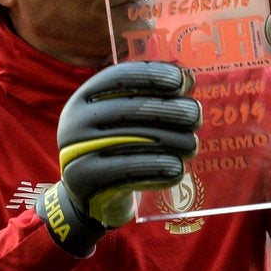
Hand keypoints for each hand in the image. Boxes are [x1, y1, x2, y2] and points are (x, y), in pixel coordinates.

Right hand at [36, 62, 200, 255]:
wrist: (88, 195)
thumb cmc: (116, 148)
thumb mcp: (125, 120)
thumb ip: (152, 98)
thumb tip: (188, 79)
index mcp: (83, 99)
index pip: (117, 77)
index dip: (150, 75)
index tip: (180, 80)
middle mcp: (75, 121)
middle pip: (129, 109)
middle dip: (169, 110)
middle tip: (195, 116)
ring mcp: (76, 151)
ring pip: (133, 140)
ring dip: (170, 141)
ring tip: (192, 145)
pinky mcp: (85, 180)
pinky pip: (128, 171)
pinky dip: (158, 169)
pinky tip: (178, 169)